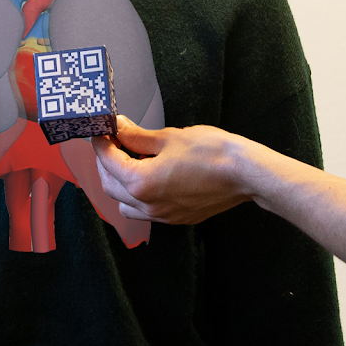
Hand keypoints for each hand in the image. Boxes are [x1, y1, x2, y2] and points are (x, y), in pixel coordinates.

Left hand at [91, 116, 258, 224]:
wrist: (245, 174)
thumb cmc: (212, 152)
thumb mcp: (168, 137)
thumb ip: (136, 135)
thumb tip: (117, 127)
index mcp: (141, 182)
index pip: (107, 161)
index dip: (101, 142)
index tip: (101, 130)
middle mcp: (147, 205)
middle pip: (109, 185)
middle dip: (107, 162)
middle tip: (114, 141)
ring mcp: (162, 215)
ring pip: (124, 203)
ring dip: (119, 182)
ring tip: (131, 161)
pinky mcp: (175, 218)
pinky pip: (144, 210)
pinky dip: (138, 195)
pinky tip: (150, 176)